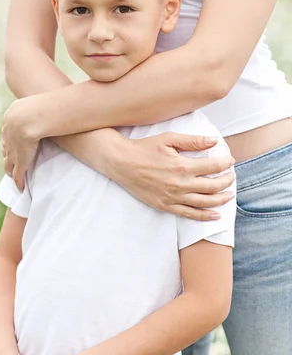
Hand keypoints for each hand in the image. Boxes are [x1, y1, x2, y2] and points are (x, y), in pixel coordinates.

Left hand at [1, 98, 39, 190]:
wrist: (35, 115)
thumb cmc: (48, 103)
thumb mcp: (43, 101)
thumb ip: (47, 104)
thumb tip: (61, 99)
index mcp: (12, 115)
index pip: (9, 130)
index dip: (11, 138)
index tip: (13, 142)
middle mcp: (9, 132)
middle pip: (6, 146)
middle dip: (8, 153)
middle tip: (10, 159)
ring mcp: (13, 147)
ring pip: (9, 161)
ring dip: (10, 169)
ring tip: (12, 174)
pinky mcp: (20, 160)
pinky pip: (18, 173)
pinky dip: (18, 181)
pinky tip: (20, 188)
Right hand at [114, 132, 234, 220]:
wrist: (121, 163)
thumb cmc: (144, 148)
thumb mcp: (169, 138)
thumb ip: (193, 141)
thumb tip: (214, 141)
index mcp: (183, 166)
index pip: (213, 166)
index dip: (225, 163)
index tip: (230, 161)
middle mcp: (180, 184)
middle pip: (213, 186)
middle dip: (227, 181)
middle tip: (232, 177)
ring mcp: (173, 197)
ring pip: (205, 203)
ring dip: (221, 199)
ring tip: (229, 195)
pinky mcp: (165, 206)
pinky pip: (189, 214)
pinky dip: (205, 216)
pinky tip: (216, 215)